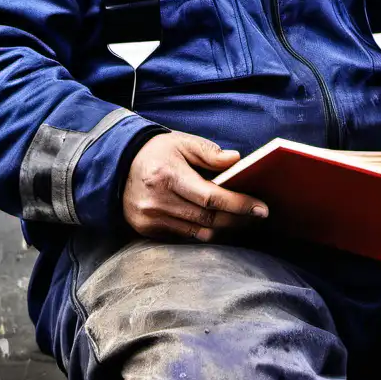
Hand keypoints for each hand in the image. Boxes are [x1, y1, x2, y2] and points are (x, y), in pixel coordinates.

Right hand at [122, 131, 268, 240]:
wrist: (118, 165)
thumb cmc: (157, 151)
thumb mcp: (183, 143)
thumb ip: (210, 153)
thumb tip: (237, 160)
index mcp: (168, 176)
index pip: (211, 197)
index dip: (239, 204)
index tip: (261, 208)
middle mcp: (157, 201)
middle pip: (207, 218)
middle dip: (237, 219)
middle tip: (258, 215)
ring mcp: (150, 219)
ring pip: (198, 232)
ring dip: (224, 228)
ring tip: (243, 220)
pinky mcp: (146, 230)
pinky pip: (184, 237)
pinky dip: (203, 231)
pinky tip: (218, 223)